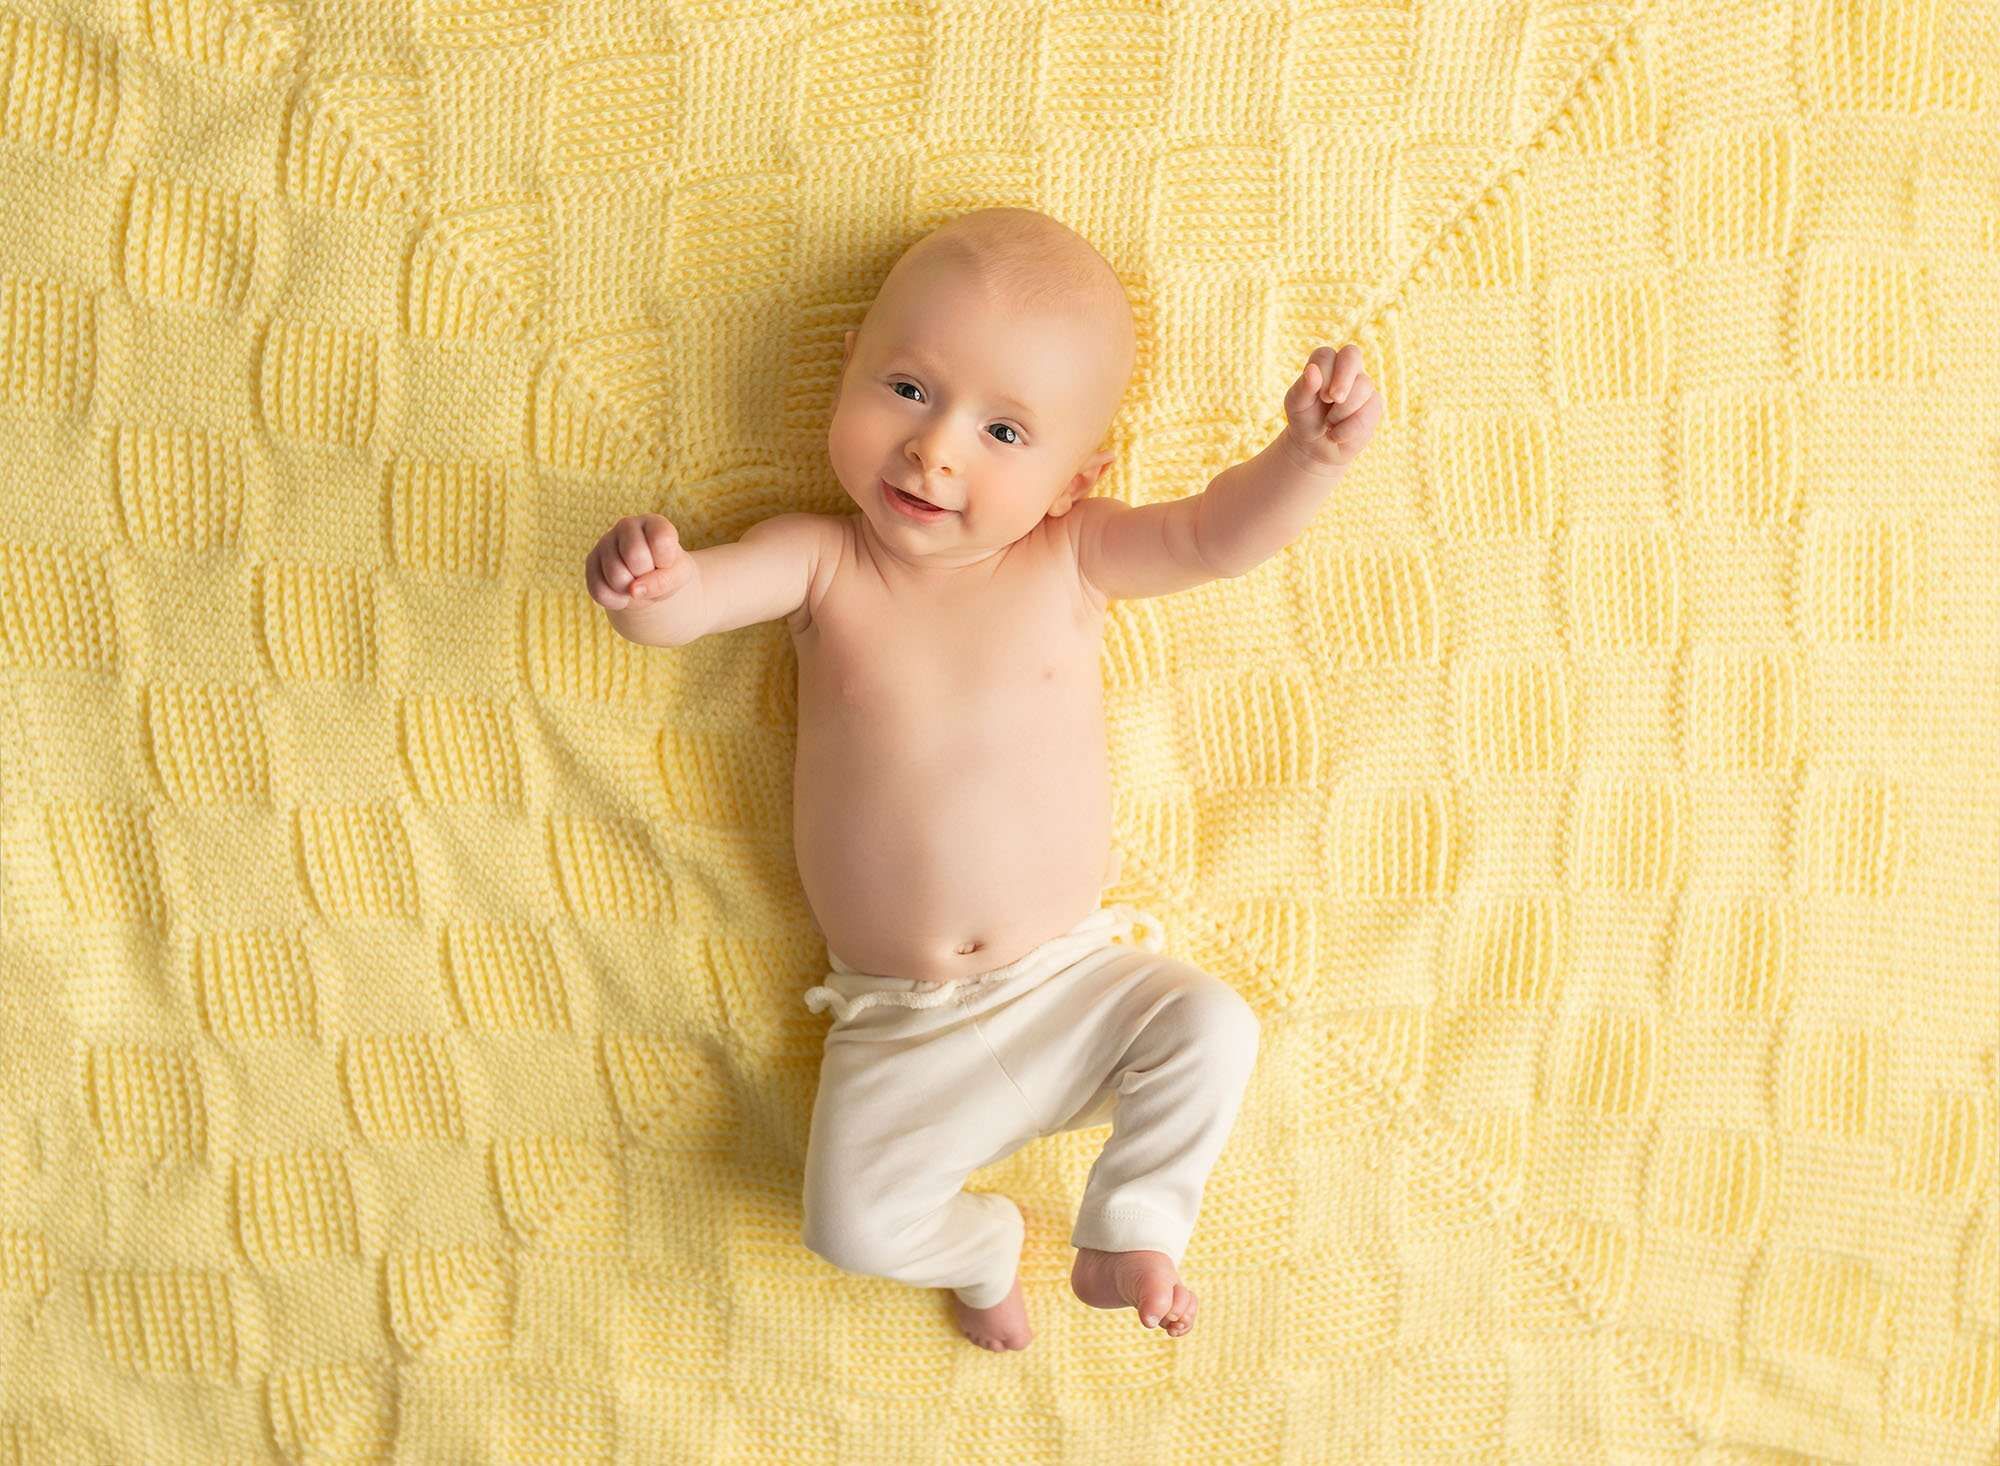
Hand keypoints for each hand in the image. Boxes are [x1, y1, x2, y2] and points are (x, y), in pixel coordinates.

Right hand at [584, 513, 697, 610]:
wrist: (647, 580)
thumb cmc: (667, 571)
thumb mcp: (679, 575)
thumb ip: (665, 580)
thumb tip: (633, 590)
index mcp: (654, 522)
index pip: (661, 541)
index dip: (666, 562)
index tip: (666, 563)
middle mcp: (627, 526)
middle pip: (635, 557)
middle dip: (647, 576)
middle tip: (649, 575)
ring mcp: (605, 542)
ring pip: (616, 576)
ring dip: (631, 591)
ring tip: (636, 583)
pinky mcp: (591, 561)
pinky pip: (599, 590)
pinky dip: (616, 600)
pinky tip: (623, 593)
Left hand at [1283, 344, 1382, 473]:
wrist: (1317, 446)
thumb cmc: (1305, 419)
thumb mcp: (1297, 406)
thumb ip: (1302, 388)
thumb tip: (1312, 370)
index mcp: (1324, 364)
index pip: (1326, 355)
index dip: (1324, 373)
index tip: (1320, 396)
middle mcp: (1346, 368)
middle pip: (1352, 354)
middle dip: (1343, 378)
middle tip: (1334, 399)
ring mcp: (1363, 385)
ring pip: (1363, 385)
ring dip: (1342, 411)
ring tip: (1329, 423)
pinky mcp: (1374, 404)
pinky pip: (1370, 410)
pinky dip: (1350, 428)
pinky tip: (1338, 434)